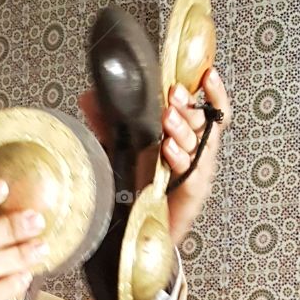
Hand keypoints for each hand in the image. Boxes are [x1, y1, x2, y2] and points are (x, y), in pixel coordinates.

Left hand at [78, 68, 231, 248]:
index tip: (205, 74)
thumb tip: (87, 97)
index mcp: (185, 136)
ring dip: (184, 129)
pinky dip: (181, 159)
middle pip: (203, 122)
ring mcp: (196, 171)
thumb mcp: (121, 147)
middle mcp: (195, 151)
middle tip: (173, 95)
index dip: (211, 91)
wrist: (140, 224)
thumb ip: (107, 123)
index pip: (208, 109)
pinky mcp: (192, 192)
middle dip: (188, 106)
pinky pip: (192, 172)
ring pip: (201, 144)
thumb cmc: (140, 186)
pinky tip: (168, 150)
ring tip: (167, 118)